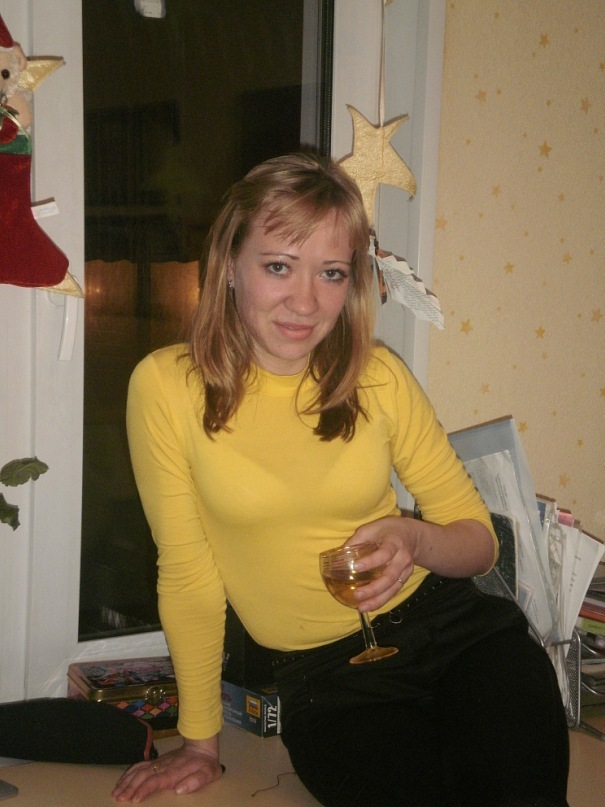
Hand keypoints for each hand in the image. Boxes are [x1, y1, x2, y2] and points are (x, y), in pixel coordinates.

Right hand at [112, 738, 222, 802]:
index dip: (144, 789)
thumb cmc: (205, 764)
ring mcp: (158, 762)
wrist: (202, 745)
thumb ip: (195, 782)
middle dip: (130, 787)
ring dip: (126, 780)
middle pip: (143, 776)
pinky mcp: (157, 761)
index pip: (155, 780)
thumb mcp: (208, 774)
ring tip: (115, 791)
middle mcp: (163, 766)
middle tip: (118, 798)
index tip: (134, 799)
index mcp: (174, 771)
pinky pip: (140, 765)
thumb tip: (178, 790)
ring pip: (139, 770)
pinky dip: (129, 772)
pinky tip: (122, 780)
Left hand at [344, 515, 495, 612]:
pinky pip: (394, 591)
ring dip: (378, 600)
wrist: (413, 535)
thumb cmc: (388, 530)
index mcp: (394, 542)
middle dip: (374, 588)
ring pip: (394, 588)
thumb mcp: (373, 528)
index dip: (371, 561)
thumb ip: (357, 540)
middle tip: (357, 594)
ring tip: (362, 607)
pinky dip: (382, 600)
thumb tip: (339, 556)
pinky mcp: (405, 578)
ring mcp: (406, 570)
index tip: (355, 567)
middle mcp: (402, 558)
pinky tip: (370, 605)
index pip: (384, 553)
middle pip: (390, 576)